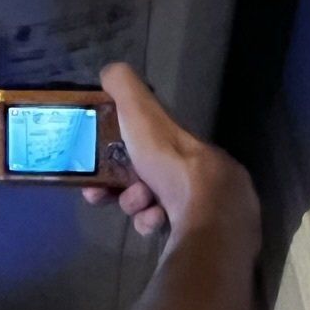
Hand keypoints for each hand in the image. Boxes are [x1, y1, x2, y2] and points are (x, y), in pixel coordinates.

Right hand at [84, 63, 258, 248]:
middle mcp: (205, 177)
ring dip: (137, 206)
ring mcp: (209, 210)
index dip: (123, 156)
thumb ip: (125, 91)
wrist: (207, 216)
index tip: (100, 167)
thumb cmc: (172, 164)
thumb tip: (109, 71)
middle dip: (126, 188)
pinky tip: (153, 224)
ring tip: (140, 210)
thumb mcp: (143, 116)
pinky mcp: (208, 238)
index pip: (153, 149)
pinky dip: (154, 225)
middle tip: (108, 195)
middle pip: (151, 181)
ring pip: (157, 207)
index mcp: (193, 148)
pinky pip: (170, 231)